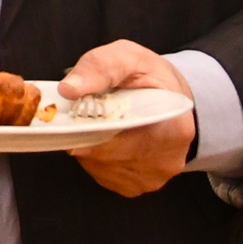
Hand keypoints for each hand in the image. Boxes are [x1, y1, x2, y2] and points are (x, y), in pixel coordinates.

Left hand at [57, 40, 195, 197]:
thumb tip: (68, 89)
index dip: (92, 128)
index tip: (75, 115)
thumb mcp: (127, 57)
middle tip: (79, 114)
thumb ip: (99, 68)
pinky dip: (95, 157)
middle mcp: (166, 161)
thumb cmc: (149, 76)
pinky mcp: (137, 186)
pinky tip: (104, 138)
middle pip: (106, 156)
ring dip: (89, 145)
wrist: (170, 97)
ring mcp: (152, 178)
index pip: (123, 140)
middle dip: (86, 134)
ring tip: (96, 123)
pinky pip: (102, 174)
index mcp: (174, 128)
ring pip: (100, 166)